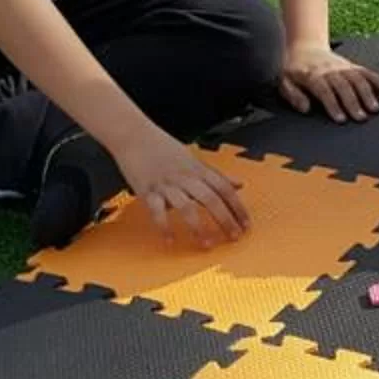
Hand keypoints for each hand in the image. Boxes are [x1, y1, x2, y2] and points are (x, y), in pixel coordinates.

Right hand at [114, 127, 249, 247]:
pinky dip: (164, 227)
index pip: (224, 188)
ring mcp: (166, 184)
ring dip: (198, 227)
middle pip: (210, 199)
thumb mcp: (194, 159)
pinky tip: (170, 241)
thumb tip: (240, 184)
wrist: (133, 133)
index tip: (246, 224)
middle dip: (225, 219)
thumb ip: (216, 175)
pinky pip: (157, 211)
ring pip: (187, 207)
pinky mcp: (147, 190)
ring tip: (207, 245)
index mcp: (198, 169)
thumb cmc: (163, 147)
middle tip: (234, 237)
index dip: (238, 207)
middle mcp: (185, 177)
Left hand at [281, 43, 378, 120]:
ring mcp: (342, 67)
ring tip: (374, 109)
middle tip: (361, 118)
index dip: (333, 104)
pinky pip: (366, 72)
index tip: (341, 119)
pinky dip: (378, 81)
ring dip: (367, 93)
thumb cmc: (292, 69)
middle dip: (352, 102)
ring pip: (357, 78)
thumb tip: (305, 109)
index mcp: (311, 74)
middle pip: (343, 85)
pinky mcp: (351, 66)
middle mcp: (329, 69)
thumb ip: (292, 95)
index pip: (324, 90)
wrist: (304, 46)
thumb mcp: (283, 81)